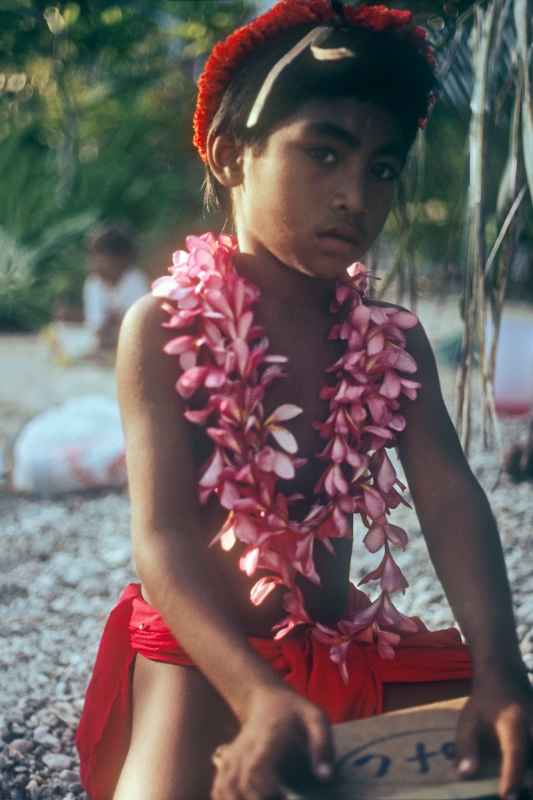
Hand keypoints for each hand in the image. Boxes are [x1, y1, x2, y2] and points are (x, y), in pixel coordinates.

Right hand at [211, 686, 333, 799]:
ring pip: (224, 788)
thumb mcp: (315, 718)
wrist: (265, 697)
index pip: (256, 769)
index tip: (283, 798)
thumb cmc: (294, 711)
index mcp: (267, 739)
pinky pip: (218, 788)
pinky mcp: (227, 764)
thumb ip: (322, 745)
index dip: (265, 789)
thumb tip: (325, 777)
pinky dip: (225, 799)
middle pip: (238, 785)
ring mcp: (233, 757)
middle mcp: (245, 750)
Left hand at [456, 668, 532, 798]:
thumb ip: (466, 746)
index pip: (515, 751)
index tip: (507, 797)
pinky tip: (524, 776)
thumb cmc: (485, 704)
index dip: (512, 775)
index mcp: (512, 723)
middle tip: (518, 795)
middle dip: (530, 779)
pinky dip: (531, 767)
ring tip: (521, 789)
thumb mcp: (469, 719)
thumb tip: (464, 774)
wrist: (505, 678)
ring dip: (531, 773)